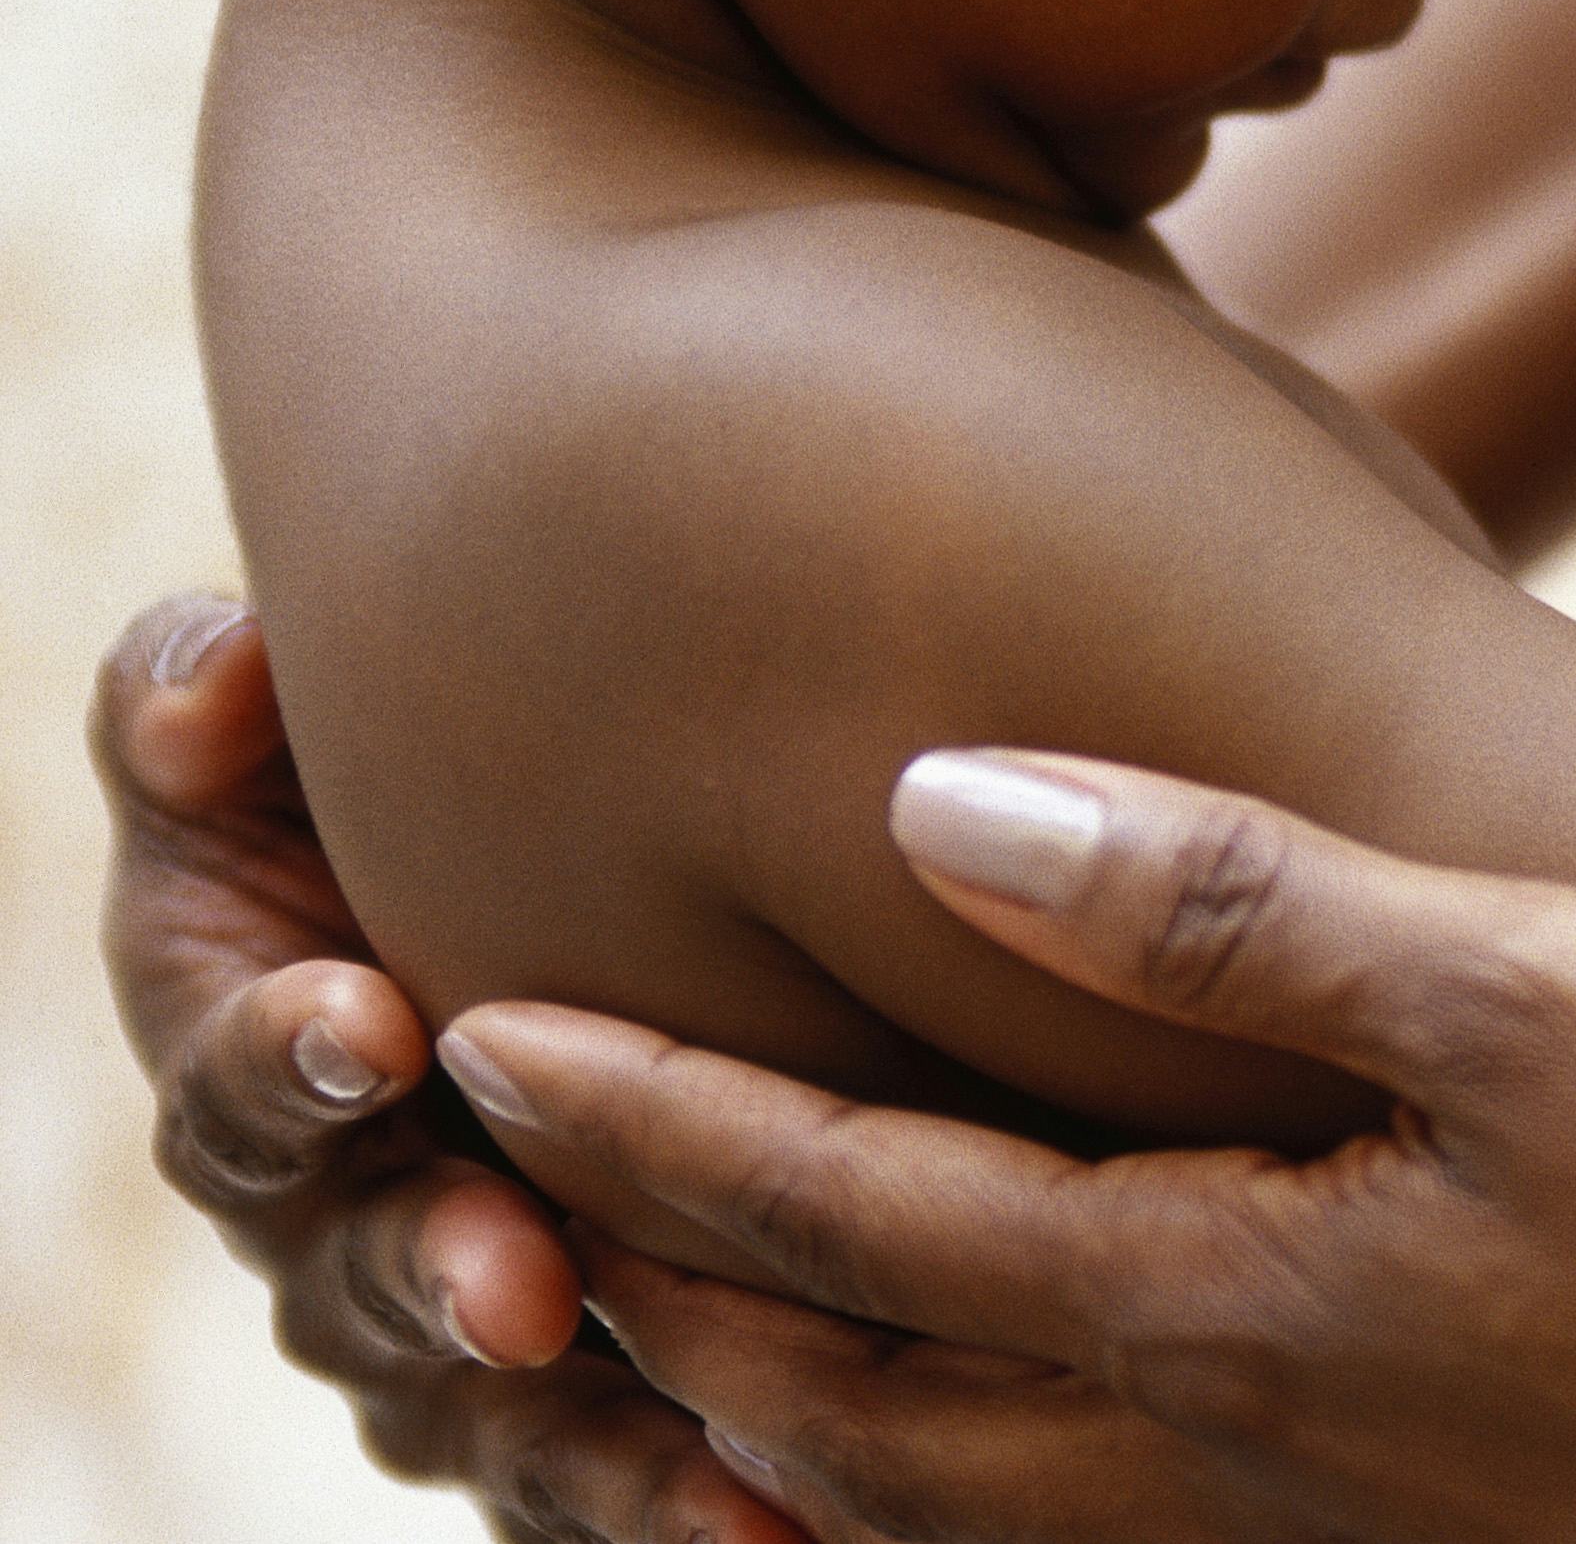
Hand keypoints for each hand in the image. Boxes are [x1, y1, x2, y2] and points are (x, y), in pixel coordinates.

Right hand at [94, 595, 801, 1543]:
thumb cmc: (408, 815)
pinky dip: (702, 1509)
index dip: (279, 1058)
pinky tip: (793, 1529)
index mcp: (268, 1063)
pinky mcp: (590, 1415)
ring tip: (700, 1476)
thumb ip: (212, 701)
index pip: (242, 1081)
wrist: (589, 927)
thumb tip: (215, 684)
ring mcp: (463, 1339)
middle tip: (515, 1277)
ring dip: (591, 1445)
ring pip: (503, 1422)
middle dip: (434, 1276)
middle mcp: (346, 1228)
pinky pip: (624, 1485)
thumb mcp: (281, 745)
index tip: (359, 1020)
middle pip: (364, 1277)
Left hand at [452, 753, 1575, 1543]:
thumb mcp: (1548, 995)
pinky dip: (985, 1508)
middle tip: (508, 1223)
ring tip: (699, 1359)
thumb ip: (1240, 910)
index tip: (483, 1019)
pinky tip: (1034, 1454)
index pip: (849, 1216)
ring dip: (792, 1437)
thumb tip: (950, 804)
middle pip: (846, 1420)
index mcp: (1232, 1309)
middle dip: (659, 1312)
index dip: (648, 1120)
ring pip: (968, 1527)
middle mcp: (1241, 1470)